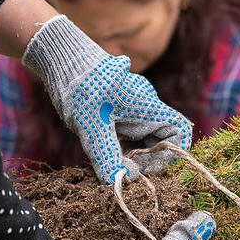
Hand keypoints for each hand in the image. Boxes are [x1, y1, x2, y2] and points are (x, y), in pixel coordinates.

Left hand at [22, 15, 191, 183]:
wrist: (59, 57)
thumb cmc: (80, 88)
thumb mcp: (91, 127)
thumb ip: (106, 156)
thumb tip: (117, 182)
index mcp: (148, 107)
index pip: (180, 130)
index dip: (171, 154)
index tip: (147, 167)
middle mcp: (146, 106)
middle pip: (161, 140)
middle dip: (146, 160)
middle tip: (121, 170)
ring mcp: (133, 107)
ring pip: (144, 138)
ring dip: (131, 155)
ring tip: (108, 159)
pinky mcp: (120, 109)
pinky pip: (130, 133)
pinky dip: (121, 147)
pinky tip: (102, 149)